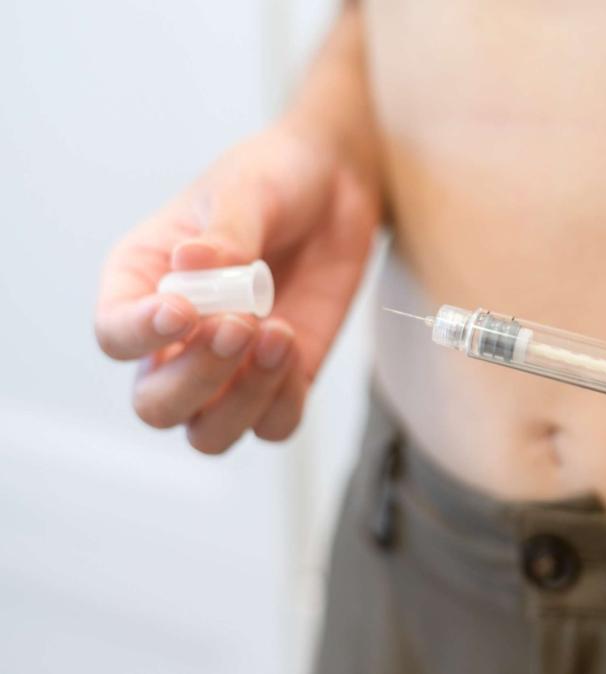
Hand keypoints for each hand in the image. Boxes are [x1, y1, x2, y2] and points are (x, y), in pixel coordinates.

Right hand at [96, 123, 377, 452]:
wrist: (336, 186)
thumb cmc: (273, 178)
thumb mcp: (246, 189)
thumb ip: (225, 232)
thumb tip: (193, 266)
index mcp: (142, 283)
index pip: (115, 335)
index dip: (140, 335)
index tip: (184, 312)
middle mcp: (177, 339)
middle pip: (157, 405)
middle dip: (196, 378)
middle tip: (240, 325)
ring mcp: (230, 367)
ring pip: (209, 432)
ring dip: (242, 400)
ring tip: (277, 334)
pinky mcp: (284, 377)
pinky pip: (273, 426)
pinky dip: (283, 404)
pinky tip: (295, 346)